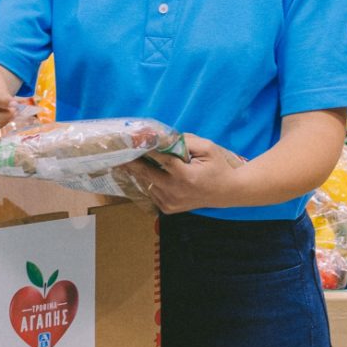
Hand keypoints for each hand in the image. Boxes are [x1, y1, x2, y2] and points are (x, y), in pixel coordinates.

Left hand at [122, 134, 245, 213]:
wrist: (227, 192)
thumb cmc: (218, 167)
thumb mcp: (207, 148)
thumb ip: (186, 141)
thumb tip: (163, 137)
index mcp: (186, 176)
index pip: (161, 159)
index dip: (147, 150)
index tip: (133, 142)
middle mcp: (175, 191)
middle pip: (147, 174)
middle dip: (132, 163)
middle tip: (119, 154)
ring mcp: (171, 202)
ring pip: (147, 184)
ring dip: (142, 173)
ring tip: (133, 162)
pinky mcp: (168, 209)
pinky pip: (152, 193)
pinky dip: (150, 183)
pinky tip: (153, 175)